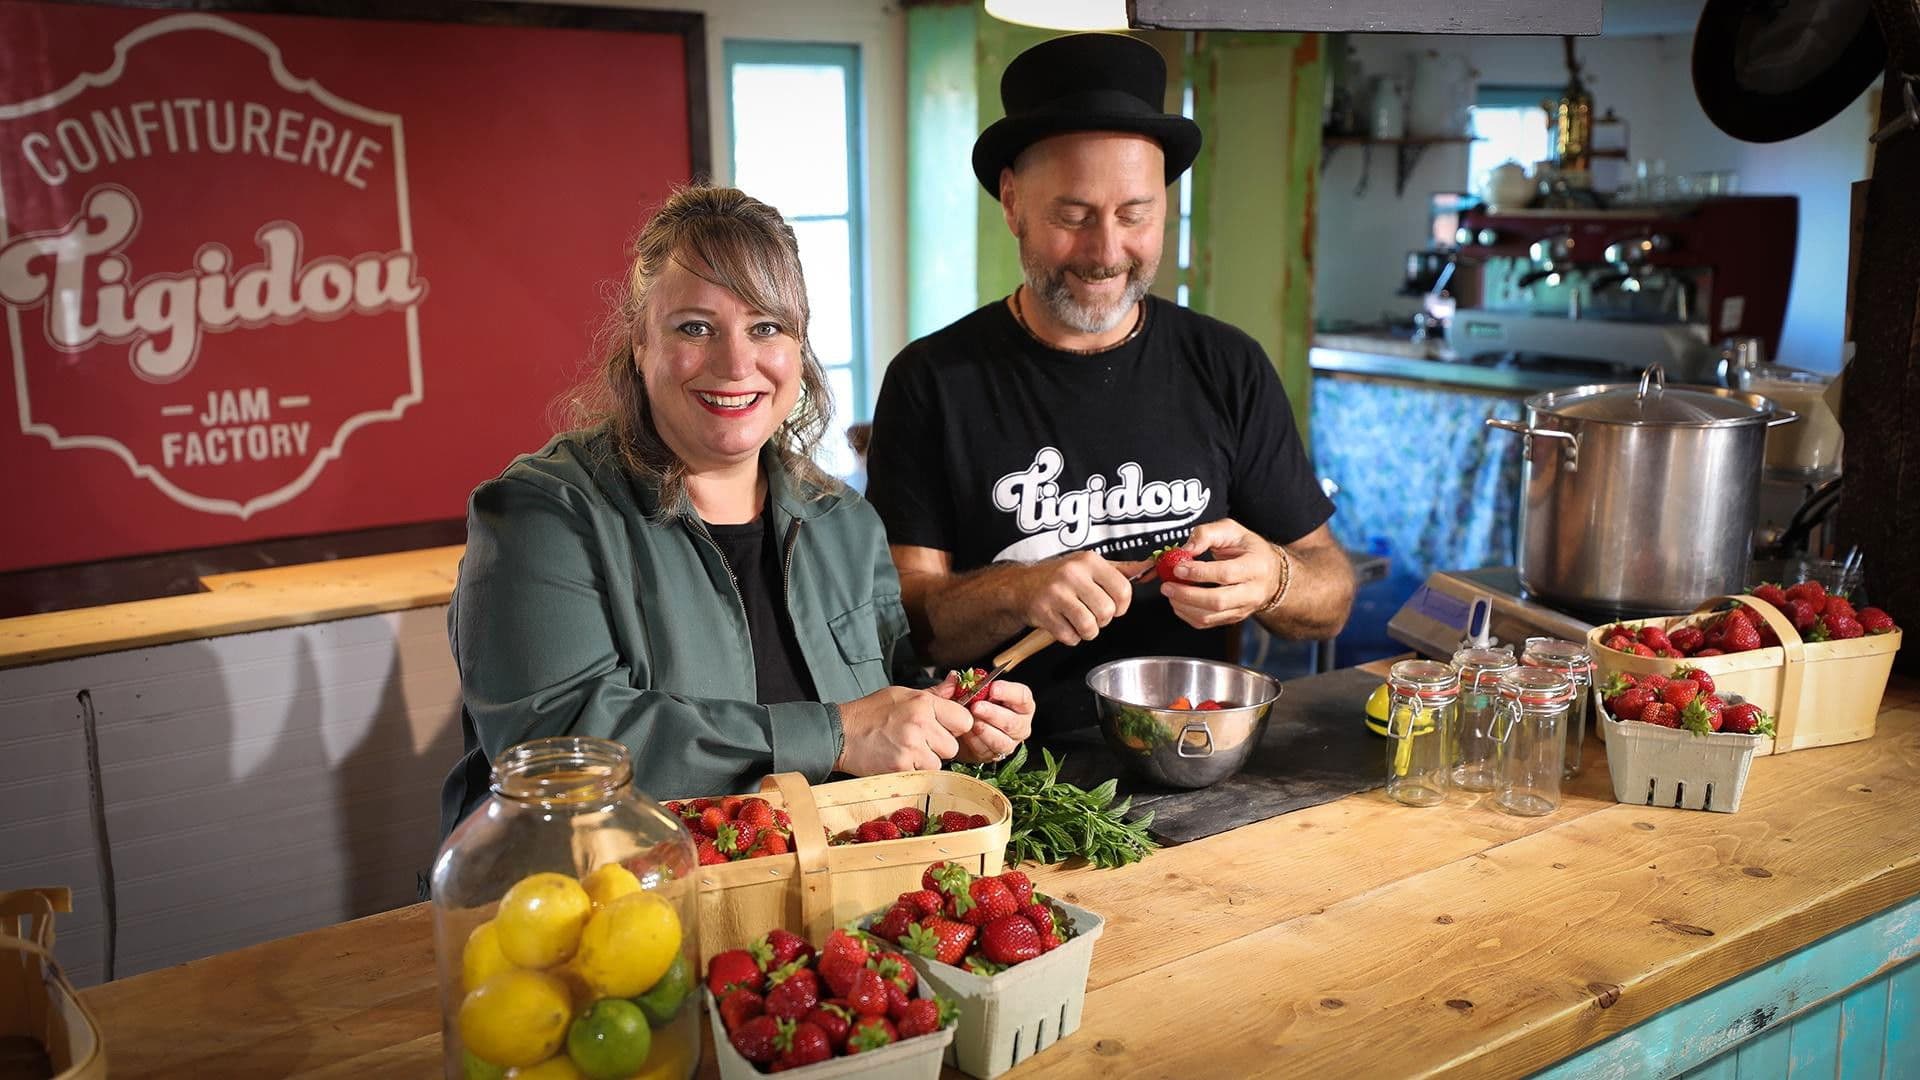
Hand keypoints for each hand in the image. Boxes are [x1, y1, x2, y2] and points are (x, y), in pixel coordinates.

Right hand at [833, 686, 974, 774]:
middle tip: (919, 741)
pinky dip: (912, 771)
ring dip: (925, 761)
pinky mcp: (901, 767)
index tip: (944, 728)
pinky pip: (921, 775)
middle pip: (952, 747)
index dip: (955, 726)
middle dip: (939, 747)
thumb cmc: (871, 713)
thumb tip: (956, 682)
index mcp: (923, 703)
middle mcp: (920, 724)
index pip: (964, 720)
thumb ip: (934, 694)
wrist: (840, 733)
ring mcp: (911, 747)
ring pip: (938, 763)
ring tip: (906, 750)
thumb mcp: (902, 694)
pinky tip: (897, 759)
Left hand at [930, 674, 1035, 762]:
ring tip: (970, 723)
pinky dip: (975, 742)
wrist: (960, 729)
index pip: (1022, 696)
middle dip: (993, 714)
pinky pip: (987, 751)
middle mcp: (1020, 724)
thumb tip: (954, 677)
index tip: (992, 688)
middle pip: (1013, 721)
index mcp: (1019, 703)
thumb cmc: (970, 705)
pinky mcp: (995, 756)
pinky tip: (965, 733)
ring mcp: (1010, 742)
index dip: (1009, 692)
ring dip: (985, 731)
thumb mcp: (963, 692)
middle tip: (976, 707)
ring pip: (1002, 740)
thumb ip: (959, 685)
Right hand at [1018, 551, 1147, 645]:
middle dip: (1103, 619)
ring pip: (1090, 626)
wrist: (1020, 586)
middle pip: (1107, 611)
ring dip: (1087, 631)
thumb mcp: (1089, 566)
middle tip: (1091, 613)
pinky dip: (1070, 637)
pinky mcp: (1043, 612)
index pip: (1123, 590)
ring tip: (1078, 621)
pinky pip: (1070, 637)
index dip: (1122, 606)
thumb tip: (1149, 567)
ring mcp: (1056, 594)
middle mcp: (1073, 574)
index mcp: (1089, 561)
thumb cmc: (1059, 577)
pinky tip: (1063, 624)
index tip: (1113, 606)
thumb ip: (1120, 570)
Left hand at [1158, 518, 1285, 628]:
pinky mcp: (1232, 618)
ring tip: (1170, 592)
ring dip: (1184, 606)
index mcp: (1255, 567)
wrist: (1270, 573)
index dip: (1199, 573)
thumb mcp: (1232, 530)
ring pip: (1210, 616)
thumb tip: (1186, 548)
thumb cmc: (1250, 550)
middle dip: (1187, 595)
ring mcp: (1243, 608)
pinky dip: (1187, 615)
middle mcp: (1252, 592)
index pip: (1225, 574)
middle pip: (1217, 601)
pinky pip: (1207, 623)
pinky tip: (1179, 602)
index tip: (1178, 568)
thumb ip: (1207, 534)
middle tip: (1168, 586)